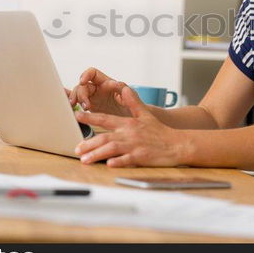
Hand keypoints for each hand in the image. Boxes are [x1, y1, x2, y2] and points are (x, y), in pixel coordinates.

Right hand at [65, 67, 129, 116]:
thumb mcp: (133, 101)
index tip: (82, 81)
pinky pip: (76, 100)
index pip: (93, 73)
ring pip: (78, 93)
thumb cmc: (135, 110)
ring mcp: (92, 98)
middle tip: (85, 105)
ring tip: (75, 107)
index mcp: (107, 83)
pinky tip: (61, 101)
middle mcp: (98, 89)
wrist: (134, 125)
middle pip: (83, 85)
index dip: (86, 74)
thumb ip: (127, 93)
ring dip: (75, 99)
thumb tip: (120, 84)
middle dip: (81, 93)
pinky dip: (67, 98)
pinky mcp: (88, 106)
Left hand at [74, 86, 190, 166]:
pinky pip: (127, 160)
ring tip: (84, 160)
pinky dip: (117, 162)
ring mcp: (135, 146)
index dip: (90, 117)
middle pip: (105, 137)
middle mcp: (129, 134)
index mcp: (128, 123)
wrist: (177, 144)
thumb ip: (133, 102)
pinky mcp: (141, 157)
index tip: (77, 116)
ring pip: (112, 149)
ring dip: (97, 154)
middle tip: (76, 149)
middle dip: (89, 143)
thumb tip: (124, 88)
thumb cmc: (160, 131)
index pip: (106, 119)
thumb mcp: (146, 114)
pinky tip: (107, 165)